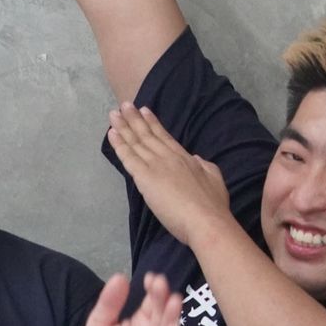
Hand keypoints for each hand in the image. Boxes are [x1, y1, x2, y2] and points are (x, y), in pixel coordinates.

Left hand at [77, 273, 181, 325]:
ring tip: (174, 301)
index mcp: (138, 322)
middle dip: (162, 297)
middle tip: (161, 283)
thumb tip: (120, 277)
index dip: (153, 288)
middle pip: (161, 311)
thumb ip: (108, 305)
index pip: (150, 301)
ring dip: (172, 316)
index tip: (150, 277)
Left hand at [106, 104, 232, 247]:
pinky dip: (119, 144)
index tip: (144, 110)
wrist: (206, 220)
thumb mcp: (214, 178)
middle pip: (147, 135)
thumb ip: (204, 166)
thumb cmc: (212, 204)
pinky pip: (128, 157)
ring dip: (123, 127)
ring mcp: (156, 165)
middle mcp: (168, 157)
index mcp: (184, 157)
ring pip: (136, 143)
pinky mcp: (145, 177)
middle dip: (134, 119)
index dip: (153, 123)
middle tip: (124, 105)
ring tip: (114, 114)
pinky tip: (112, 134)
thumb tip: (195, 158)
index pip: (164, 137)